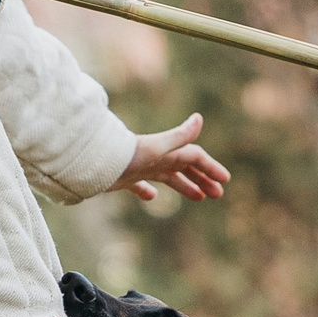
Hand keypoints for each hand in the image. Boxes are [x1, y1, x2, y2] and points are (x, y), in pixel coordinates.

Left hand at [111, 113, 229, 202]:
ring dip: (186, 186)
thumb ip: (178, 136)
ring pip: (169, 177)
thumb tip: (199, 119)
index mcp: (166, 152)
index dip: (211, 168)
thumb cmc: (126, 155)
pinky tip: (152, 198)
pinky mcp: (126, 179)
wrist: (93, 163)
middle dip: (203, 179)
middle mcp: (156, 159)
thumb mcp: (156, 147)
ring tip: (200, 198)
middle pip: (186, 167)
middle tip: (218, 194)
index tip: (225, 181)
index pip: (195, 158)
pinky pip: (141, 186)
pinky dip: (148, 192)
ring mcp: (142, 169)